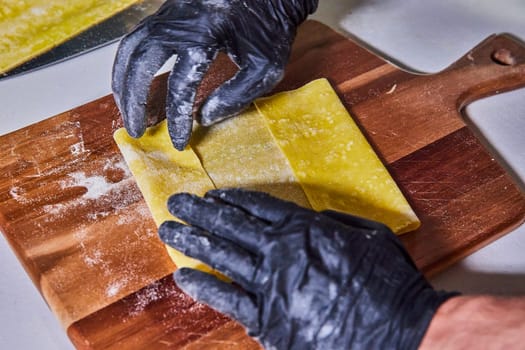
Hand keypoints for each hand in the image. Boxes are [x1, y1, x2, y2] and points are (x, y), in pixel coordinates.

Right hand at [112, 0, 317, 150]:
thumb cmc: (271, 28)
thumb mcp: (265, 67)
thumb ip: (236, 95)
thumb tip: (203, 118)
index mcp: (204, 35)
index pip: (181, 85)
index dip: (177, 118)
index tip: (179, 142)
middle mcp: (178, 22)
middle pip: (139, 64)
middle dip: (134, 101)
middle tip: (137, 129)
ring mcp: (169, 13)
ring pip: (129, 48)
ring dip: (123, 83)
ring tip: (128, 110)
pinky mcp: (167, 12)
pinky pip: (136, 39)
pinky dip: (128, 64)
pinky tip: (133, 83)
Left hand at [159, 189, 456, 349]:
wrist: (398, 332)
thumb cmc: (390, 283)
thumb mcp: (371, 236)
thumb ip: (336, 223)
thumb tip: (313, 219)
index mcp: (306, 228)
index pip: (260, 206)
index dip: (233, 199)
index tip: (214, 196)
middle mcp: (281, 251)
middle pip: (231, 225)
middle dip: (200, 213)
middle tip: (177, 203)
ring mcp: (270, 284)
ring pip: (221, 256)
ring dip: (192, 241)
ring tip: (169, 230)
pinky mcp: (267, 318)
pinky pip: (227, 298)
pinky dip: (203, 287)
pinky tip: (182, 276)